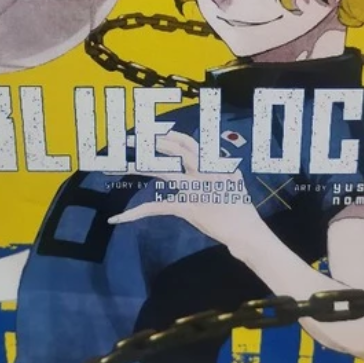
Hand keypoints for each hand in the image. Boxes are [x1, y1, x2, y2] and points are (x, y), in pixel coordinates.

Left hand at [108, 130, 260, 248]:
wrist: (244, 230)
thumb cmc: (241, 209)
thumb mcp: (234, 182)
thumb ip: (224, 171)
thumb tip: (221, 163)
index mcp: (213, 165)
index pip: (190, 144)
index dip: (173, 136)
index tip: (158, 132)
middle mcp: (203, 172)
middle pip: (177, 152)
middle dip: (155, 143)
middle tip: (133, 139)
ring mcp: (194, 189)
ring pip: (164, 173)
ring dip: (141, 168)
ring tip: (122, 166)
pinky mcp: (186, 207)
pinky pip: (157, 207)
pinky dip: (135, 213)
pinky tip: (119, 218)